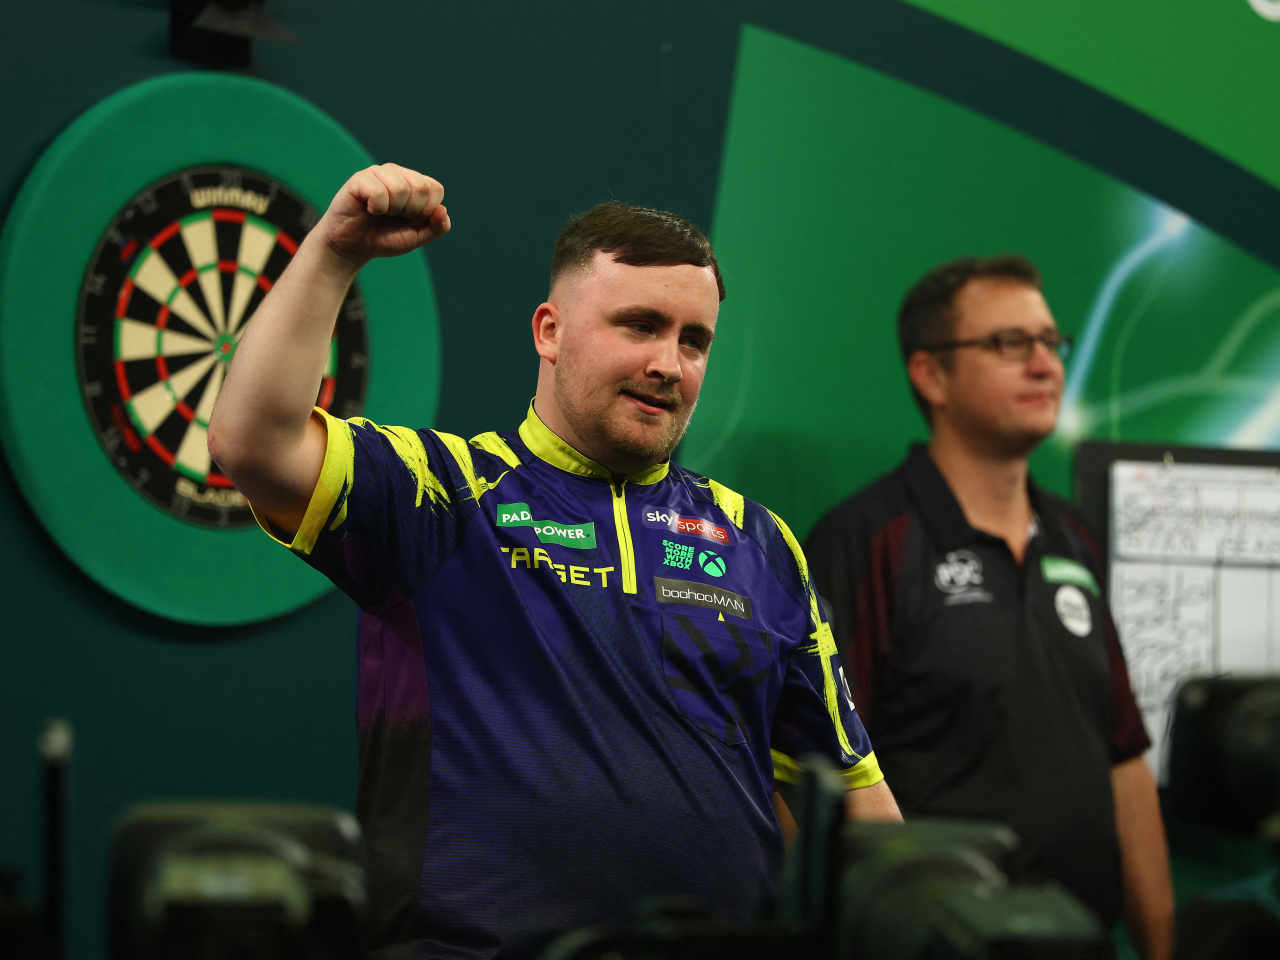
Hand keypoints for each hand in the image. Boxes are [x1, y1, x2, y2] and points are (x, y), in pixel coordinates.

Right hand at [318, 163, 449, 266]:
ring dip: (392, 210)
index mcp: (413, 183)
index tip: (410, 220)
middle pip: (421, 187)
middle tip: (394, 217)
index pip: (436, 189)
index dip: (426, 211)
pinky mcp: (360, 179)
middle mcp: (397, 173)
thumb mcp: (416, 237)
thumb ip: (436, 227)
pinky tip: (368, 209)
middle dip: (411, 211)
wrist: (353, 247)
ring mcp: (378, 173)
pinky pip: (379, 191)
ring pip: (401, 188)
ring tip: (380, 213)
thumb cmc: (384, 238)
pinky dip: (377, 208)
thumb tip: (443, 210)